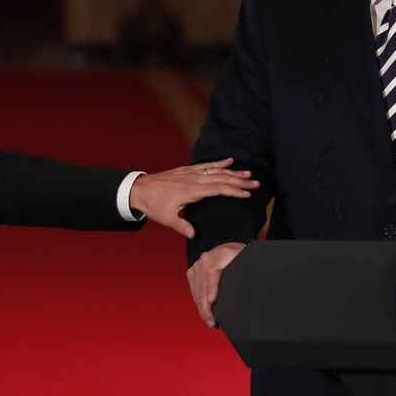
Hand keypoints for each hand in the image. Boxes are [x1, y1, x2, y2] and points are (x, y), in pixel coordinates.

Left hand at [129, 158, 258, 237]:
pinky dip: (219, 163)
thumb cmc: (153, 204)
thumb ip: (181, 226)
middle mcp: (193, 179)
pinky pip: (206, 165)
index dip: (234, 190)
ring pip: (216, 171)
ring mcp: (190, 173)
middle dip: (240, 180)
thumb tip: (194, 234)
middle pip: (221, 178)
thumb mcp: (166, 218)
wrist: (139, 189)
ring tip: (248, 173)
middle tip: (256, 183)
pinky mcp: (187, 170)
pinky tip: (229, 161)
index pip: (218, 189)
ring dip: (233, 172)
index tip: (247, 193)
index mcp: (191, 191)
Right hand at [187, 241, 245, 328]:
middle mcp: (205, 259)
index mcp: (220, 255)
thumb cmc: (239, 258)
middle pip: (203, 286)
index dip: (211, 288)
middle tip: (212, 323)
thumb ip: (246, 272)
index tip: (212, 301)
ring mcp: (197, 266)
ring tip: (210, 322)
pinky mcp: (192, 272)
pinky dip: (199, 303)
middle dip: (206, 307)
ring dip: (202, 309)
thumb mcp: (245, 262)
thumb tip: (252, 291)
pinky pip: (193, 291)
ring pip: (197, 291)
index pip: (212, 273)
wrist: (227, 249)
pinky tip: (205, 313)